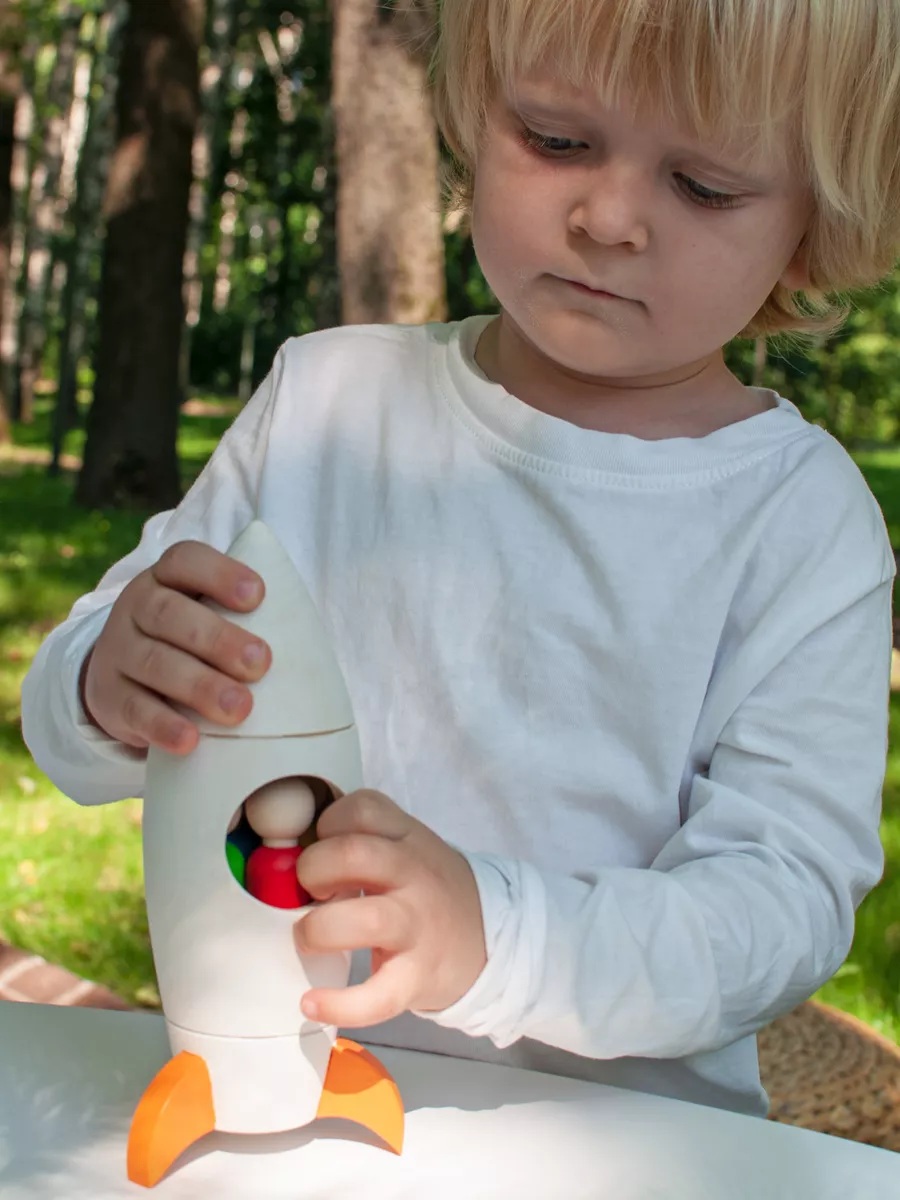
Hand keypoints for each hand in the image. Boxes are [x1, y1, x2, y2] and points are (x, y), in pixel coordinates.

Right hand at [81, 541, 270, 753]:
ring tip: (240, 708)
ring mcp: (118, 652)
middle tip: (261, 664)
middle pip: (169, 613)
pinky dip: (162, 725)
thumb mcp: (207, 616)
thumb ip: (246, 618)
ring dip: (200, 686)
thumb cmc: (191, 642)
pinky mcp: (109, 698)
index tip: (258, 596)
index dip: (220, 574)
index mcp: (166, 578)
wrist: (123, 678)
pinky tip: (191, 740)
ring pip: (154, 662)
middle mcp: (137, 607)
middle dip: (218, 638)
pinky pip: (133, 709)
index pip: (184, 561)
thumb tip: (310, 649)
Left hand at [295, 790, 486, 1026]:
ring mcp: (418, 926)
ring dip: (319, 929)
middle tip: (310, 892)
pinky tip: (311, 1003)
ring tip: (308, 939)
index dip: (328, 823)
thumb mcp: (407, 850)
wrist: (489, 940)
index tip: (321, 845)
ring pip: (366, 919)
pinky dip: (339, 1003)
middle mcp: (415, 875)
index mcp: (408, 839)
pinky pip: (378, 995)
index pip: (364, 808)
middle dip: (313, 870)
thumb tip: (286, 855)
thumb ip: (362, 841)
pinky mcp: (418, 977)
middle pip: (355, 854)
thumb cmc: (428, 891)